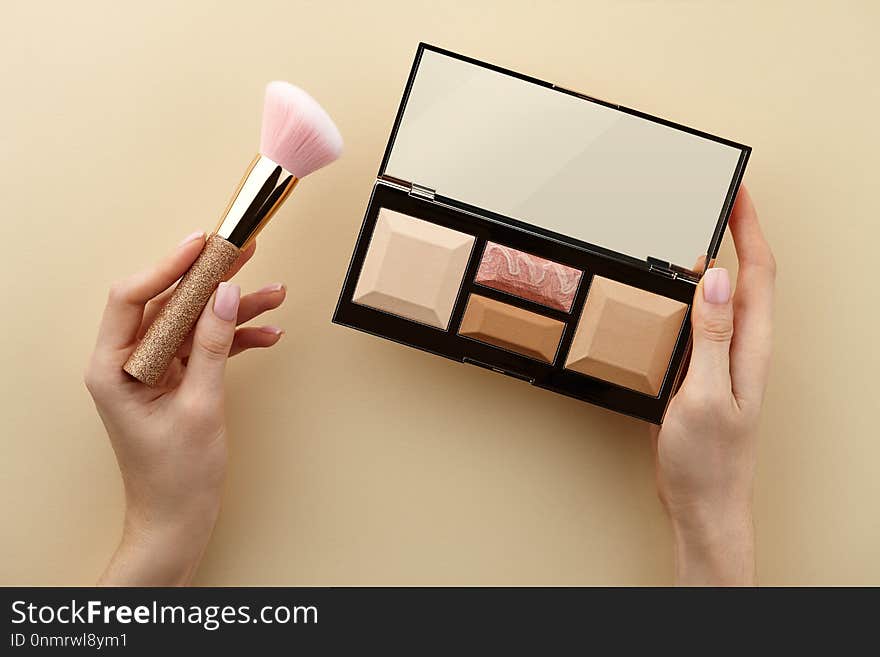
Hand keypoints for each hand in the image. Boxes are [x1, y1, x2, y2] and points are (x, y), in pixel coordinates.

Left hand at [85, 231, 286, 584]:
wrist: (179, 517)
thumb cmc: (176, 475)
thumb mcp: (200, 405)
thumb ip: (211, 345)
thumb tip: (224, 295)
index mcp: (113, 367)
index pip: (132, 298)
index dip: (167, 266)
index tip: (202, 244)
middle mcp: (128, 362)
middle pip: (169, 303)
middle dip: (209, 279)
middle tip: (244, 251)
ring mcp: (154, 369)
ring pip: (193, 321)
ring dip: (233, 309)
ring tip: (273, 294)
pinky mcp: (176, 378)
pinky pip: (205, 345)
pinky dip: (235, 338)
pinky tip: (267, 333)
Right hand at [651, 187, 774, 585]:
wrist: (702, 503)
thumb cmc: (709, 460)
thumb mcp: (706, 395)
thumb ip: (711, 337)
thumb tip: (716, 278)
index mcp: (750, 346)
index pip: (759, 272)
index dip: (751, 226)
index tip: (737, 190)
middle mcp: (740, 346)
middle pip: (743, 275)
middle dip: (734, 230)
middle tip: (709, 198)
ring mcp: (719, 358)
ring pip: (716, 296)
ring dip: (704, 260)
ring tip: (681, 232)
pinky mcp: (698, 371)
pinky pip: (693, 321)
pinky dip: (680, 296)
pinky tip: (660, 292)